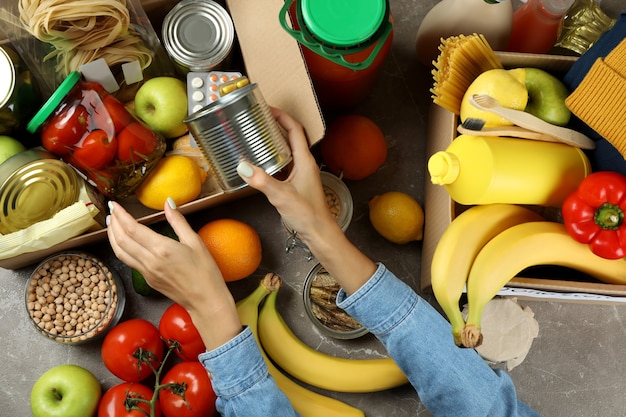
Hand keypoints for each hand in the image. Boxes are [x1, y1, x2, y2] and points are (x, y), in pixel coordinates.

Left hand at [106, 200, 241, 349]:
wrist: (205, 300)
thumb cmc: (205, 271)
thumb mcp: (195, 241)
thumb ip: (178, 221)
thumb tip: (169, 202)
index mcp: (162, 249)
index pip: (132, 229)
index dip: (121, 215)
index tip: (115, 204)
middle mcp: (150, 261)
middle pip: (121, 240)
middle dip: (114, 224)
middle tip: (111, 211)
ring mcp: (146, 272)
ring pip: (120, 253)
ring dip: (112, 237)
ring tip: (112, 224)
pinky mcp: (148, 280)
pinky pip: (128, 261)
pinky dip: (121, 248)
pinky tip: (125, 242)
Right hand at [238, 108, 375, 294]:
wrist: (319, 233)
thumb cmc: (307, 214)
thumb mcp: (281, 196)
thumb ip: (261, 180)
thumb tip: (242, 166)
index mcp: (305, 161)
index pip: (295, 130)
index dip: (282, 116)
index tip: (267, 108)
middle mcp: (304, 164)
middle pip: (291, 137)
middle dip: (276, 125)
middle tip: (258, 119)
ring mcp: (301, 174)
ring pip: (288, 150)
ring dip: (274, 141)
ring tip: (257, 136)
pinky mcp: (297, 184)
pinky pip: (285, 164)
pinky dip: (273, 158)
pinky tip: (261, 163)